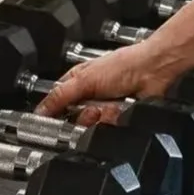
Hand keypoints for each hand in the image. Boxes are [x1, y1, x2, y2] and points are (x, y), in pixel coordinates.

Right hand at [32, 40, 178, 124]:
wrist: (153, 72)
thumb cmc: (124, 64)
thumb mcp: (84, 79)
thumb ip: (59, 96)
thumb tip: (40, 111)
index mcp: (77, 80)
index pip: (56, 102)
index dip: (54, 114)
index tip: (52, 122)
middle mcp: (90, 94)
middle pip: (74, 119)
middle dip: (83, 117)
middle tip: (93, 109)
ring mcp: (104, 107)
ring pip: (92, 126)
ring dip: (100, 118)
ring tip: (110, 107)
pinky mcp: (118, 118)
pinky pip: (108, 130)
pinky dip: (114, 121)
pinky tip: (120, 111)